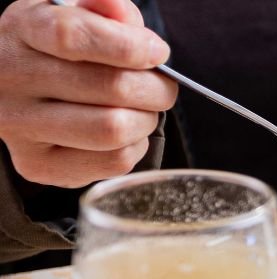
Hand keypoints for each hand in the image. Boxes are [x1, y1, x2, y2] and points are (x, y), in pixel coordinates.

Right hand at [0, 0, 176, 187]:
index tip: (157, 52)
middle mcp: (12, 80)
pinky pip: (113, 162)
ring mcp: (20, 127)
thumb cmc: (53, 48)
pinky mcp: (38, 164)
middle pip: (109, 88)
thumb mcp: (71, 13)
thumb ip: (104, 8)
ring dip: (147, 120)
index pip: (73, 36)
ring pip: (113, 130)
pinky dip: (135, 146)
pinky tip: (124, 132)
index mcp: (21, 30)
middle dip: (155, 88)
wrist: (11, 87)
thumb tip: (128, 21)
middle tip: (162, 86)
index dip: (128, 46)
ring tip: (143, 109)